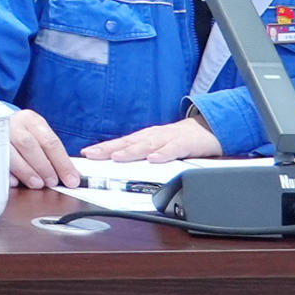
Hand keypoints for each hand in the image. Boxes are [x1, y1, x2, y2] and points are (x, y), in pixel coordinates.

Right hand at [6, 107, 76, 190]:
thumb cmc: (23, 135)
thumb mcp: (39, 136)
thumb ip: (54, 154)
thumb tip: (72, 176)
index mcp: (31, 120)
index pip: (50, 141)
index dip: (62, 163)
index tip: (71, 180)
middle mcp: (13, 124)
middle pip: (29, 145)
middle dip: (43, 167)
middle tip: (52, 182)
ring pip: (11, 152)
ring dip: (26, 171)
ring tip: (37, 184)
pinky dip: (6, 173)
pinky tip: (14, 182)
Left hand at [83, 115, 227, 166]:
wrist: (208, 128)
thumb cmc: (179, 139)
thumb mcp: (157, 147)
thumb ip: (141, 155)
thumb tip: (119, 166)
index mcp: (145, 138)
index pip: (120, 143)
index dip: (103, 148)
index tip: (86, 154)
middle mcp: (153, 136)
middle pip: (128, 143)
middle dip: (109, 149)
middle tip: (92, 155)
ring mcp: (168, 139)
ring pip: (147, 145)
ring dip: (131, 151)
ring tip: (117, 157)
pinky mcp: (185, 143)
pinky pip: (173, 149)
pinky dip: (163, 154)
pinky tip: (154, 159)